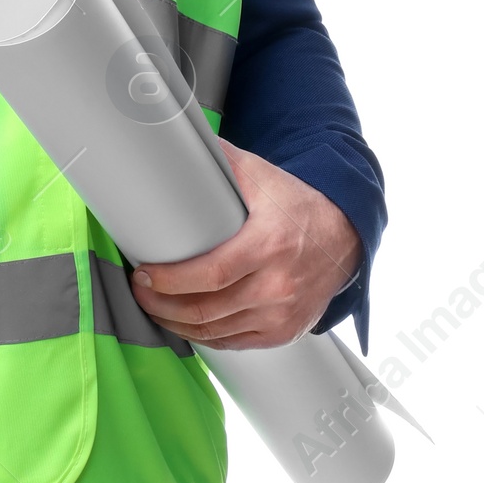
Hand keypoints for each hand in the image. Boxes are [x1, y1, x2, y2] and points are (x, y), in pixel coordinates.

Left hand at [130, 138, 362, 349]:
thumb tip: (179, 139)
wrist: (344, 236)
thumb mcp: (261, 175)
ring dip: (178, 324)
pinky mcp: (285, 331)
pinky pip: (236, 343)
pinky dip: (206, 338)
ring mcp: (283, 314)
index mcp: (269, 245)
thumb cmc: (297, 205)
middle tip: (139, 291)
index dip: (171, 281)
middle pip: (208, 309)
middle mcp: (278, 286)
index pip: (211, 274)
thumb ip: (221, 160)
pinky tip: (186, 326)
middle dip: (163, 305)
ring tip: (154, 307)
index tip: (144, 275)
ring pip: (217, 332)